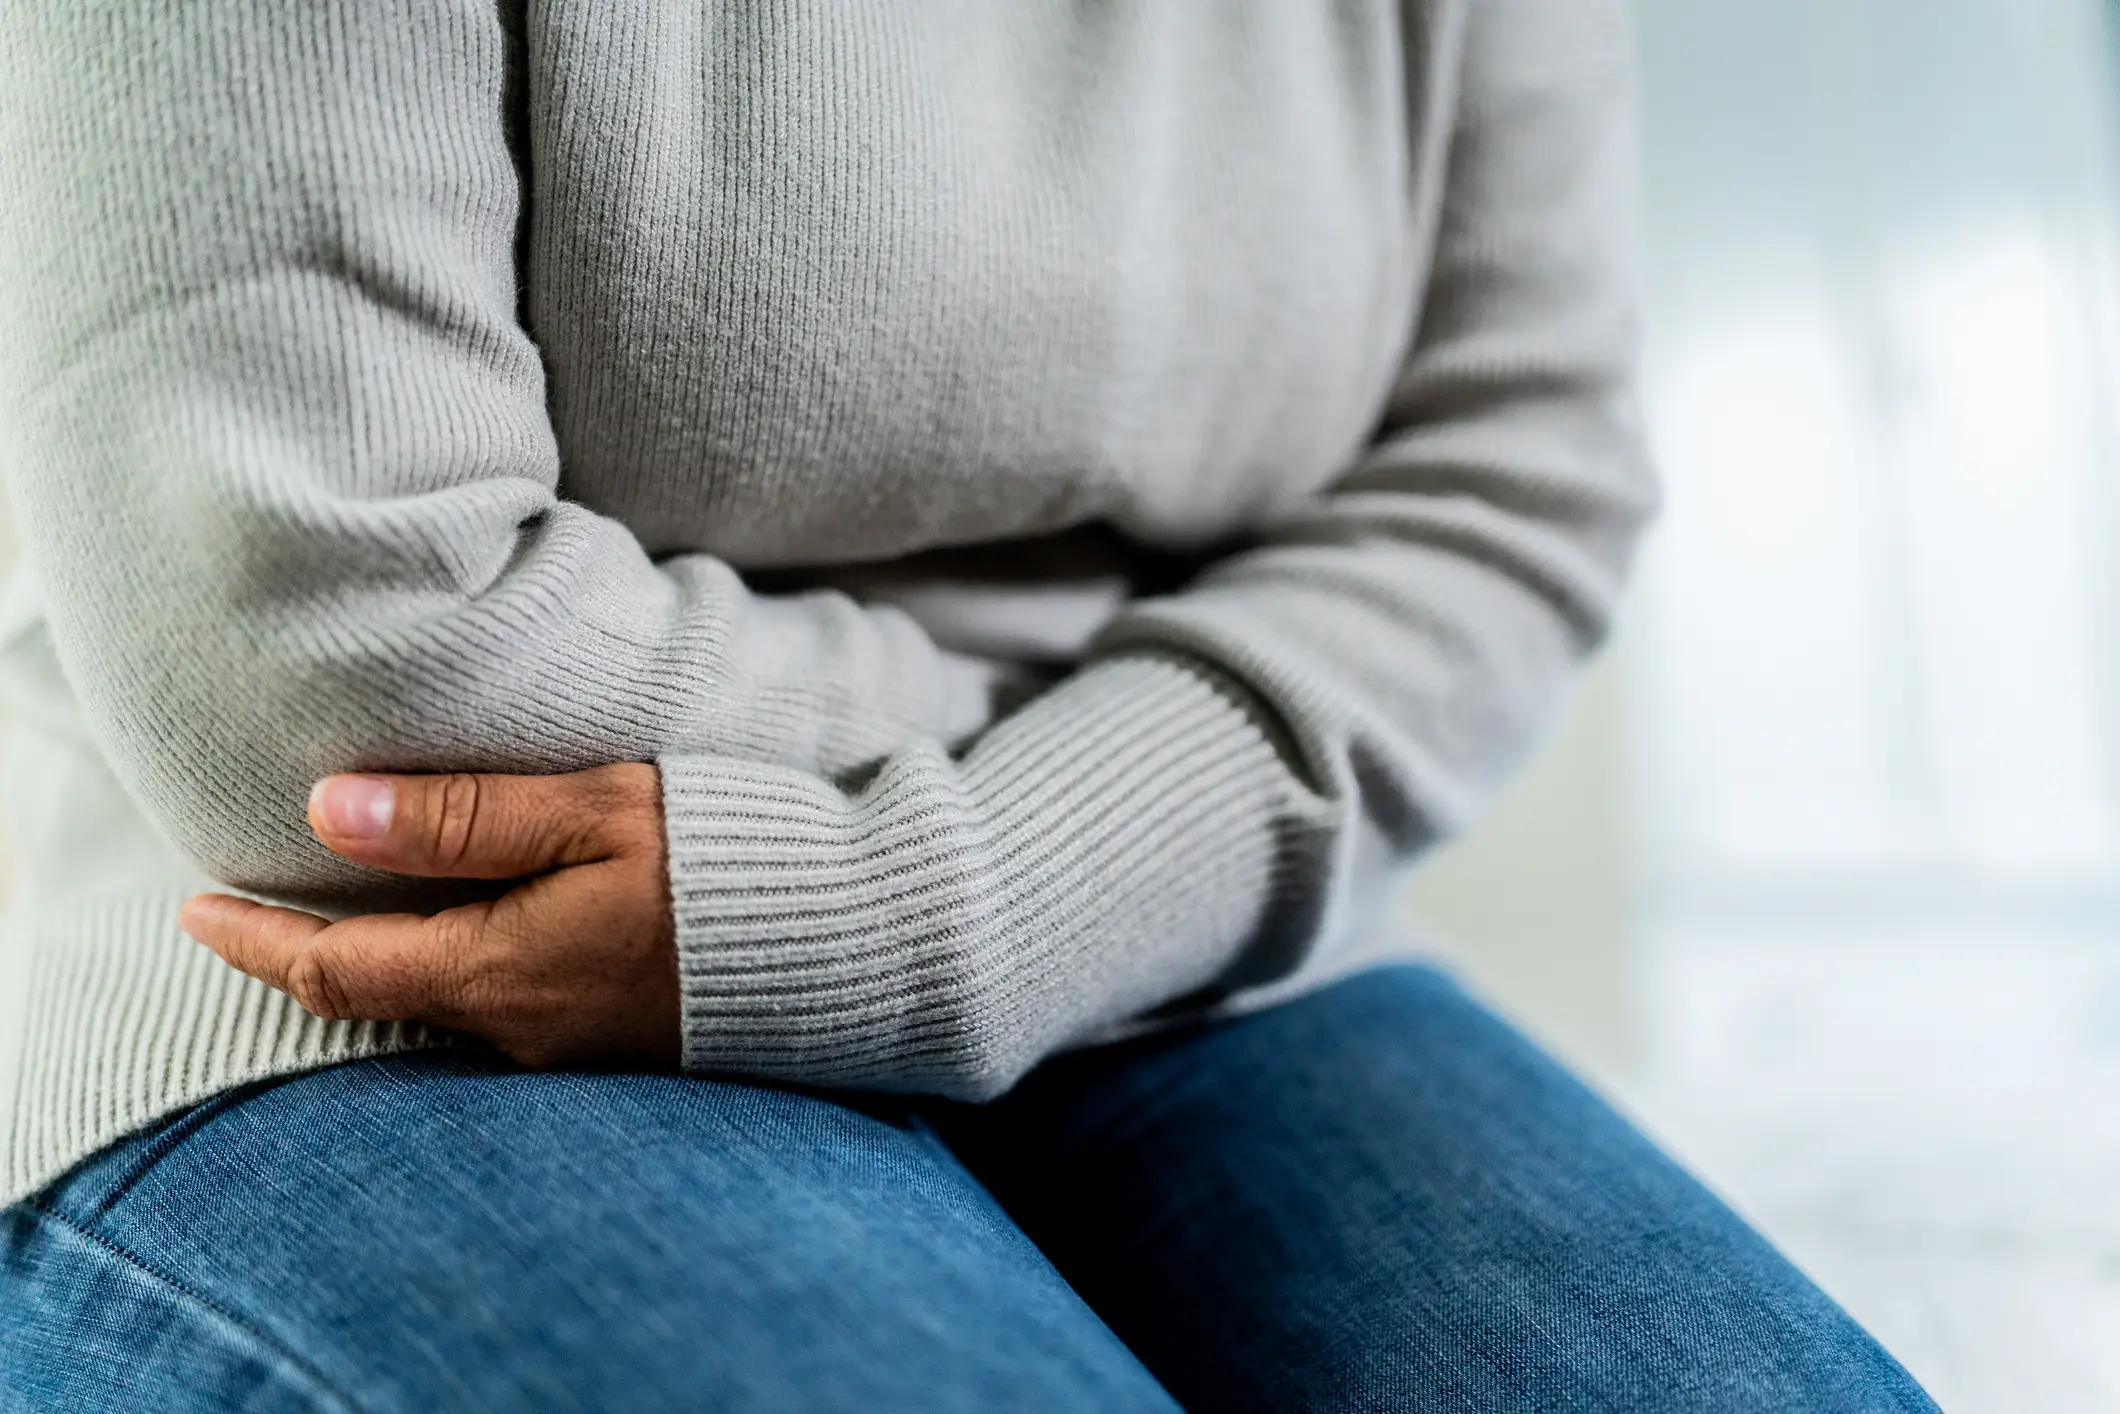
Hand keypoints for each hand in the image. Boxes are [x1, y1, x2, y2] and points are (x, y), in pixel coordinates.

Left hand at [179, 764, 680, 1069]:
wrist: (853, 944)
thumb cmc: (726, 862)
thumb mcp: (593, 815)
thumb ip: (462, 816)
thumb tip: (328, 810)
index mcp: (498, 972)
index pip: (331, 968)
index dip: (251, 938)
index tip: (192, 903)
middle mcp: (518, 1031)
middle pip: (374, 999)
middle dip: (301, 954)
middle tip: (245, 904)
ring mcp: (567, 1047)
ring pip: (435, 1007)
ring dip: (376, 960)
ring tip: (343, 905)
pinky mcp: (610, 1041)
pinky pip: (497, 1012)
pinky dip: (445, 969)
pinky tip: (456, 930)